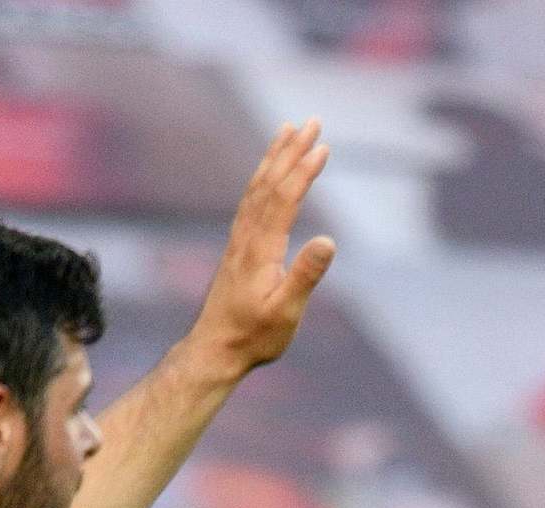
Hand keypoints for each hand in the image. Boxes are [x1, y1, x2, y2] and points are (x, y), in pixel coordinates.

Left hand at [184, 119, 335, 376]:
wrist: (215, 350)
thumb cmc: (253, 336)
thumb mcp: (285, 311)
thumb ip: (306, 276)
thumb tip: (328, 240)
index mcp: (261, 249)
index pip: (285, 199)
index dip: (304, 171)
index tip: (323, 146)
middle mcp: (247, 237)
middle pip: (270, 183)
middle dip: (292, 150)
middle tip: (313, 121)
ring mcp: (240, 241)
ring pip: (257, 188)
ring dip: (275, 157)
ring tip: (288, 130)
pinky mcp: (238, 248)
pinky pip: (250, 201)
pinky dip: (262, 178)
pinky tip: (268, 173)